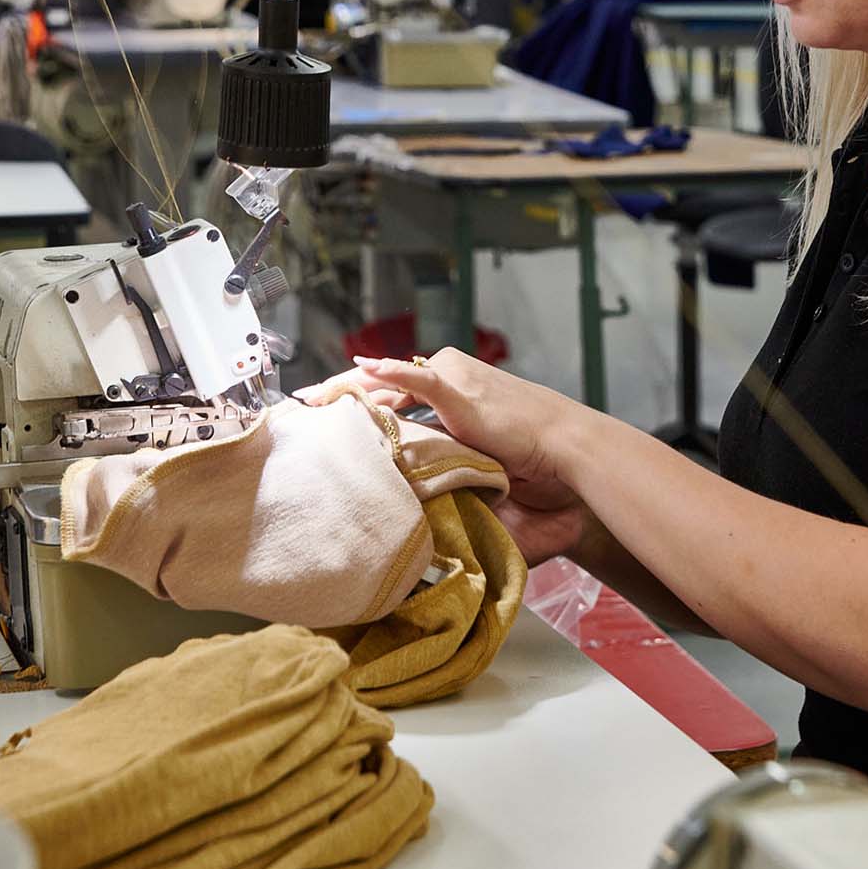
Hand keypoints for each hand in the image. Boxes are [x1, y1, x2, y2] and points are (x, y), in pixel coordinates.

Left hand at [298, 349, 598, 560]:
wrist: (566, 455)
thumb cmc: (533, 464)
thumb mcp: (478, 461)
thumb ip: (447, 468)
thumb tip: (417, 500)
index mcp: (451, 389)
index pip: (392, 391)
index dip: (356, 397)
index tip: (322, 409)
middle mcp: (448, 376)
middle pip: (379, 381)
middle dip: (339, 390)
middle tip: (301, 403)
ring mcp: (455, 381)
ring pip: (388, 379)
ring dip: (348, 386)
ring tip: (313, 397)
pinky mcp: (462, 393)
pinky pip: (419, 379)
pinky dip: (392, 373)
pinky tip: (365, 368)